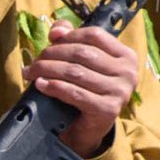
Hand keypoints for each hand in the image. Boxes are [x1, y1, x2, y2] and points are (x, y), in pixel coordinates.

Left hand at [26, 21, 139, 147]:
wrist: (88, 129)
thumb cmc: (86, 91)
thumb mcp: (81, 63)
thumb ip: (70, 40)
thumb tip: (57, 29)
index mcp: (125, 56)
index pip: (94, 35)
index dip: (68, 36)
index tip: (49, 42)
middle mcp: (128, 72)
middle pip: (82, 53)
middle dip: (52, 54)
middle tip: (34, 62)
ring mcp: (120, 92)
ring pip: (76, 72)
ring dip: (48, 70)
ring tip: (31, 73)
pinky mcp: (108, 109)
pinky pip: (75, 93)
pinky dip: (55, 87)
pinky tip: (41, 85)